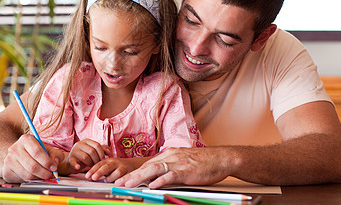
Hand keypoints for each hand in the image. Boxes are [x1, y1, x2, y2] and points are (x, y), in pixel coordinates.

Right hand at [2, 134, 64, 182]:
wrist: (18, 155)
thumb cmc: (36, 151)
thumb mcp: (47, 149)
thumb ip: (56, 154)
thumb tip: (55, 162)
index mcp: (25, 139)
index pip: (37, 152)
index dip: (47, 162)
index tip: (54, 168)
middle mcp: (14, 148)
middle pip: (32, 166)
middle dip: (44, 173)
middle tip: (51, 175)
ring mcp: (9, 160)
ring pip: (27, 175)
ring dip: (39, 178)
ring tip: (44, 176)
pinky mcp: (6, 171)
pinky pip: (22, 180)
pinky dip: (31, 180)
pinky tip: (35, 176)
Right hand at [63, 139, 109, 172]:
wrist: (72, 162)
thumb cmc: (85, 156)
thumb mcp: (93, 151)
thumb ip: (102, 149)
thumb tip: (109, 152)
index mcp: (86, 141)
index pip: (97, 145)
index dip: (102, 153)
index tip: (103, 159)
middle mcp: (80, 144)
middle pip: (92, 151)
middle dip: (97, 159)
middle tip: (98, 164)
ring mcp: (74, 151)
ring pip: (85, 157)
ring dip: (90, 163)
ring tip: (92, 166)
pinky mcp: (70, 159)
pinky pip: (74, 162)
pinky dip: (77, 165)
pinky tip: (79, 167)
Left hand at [85, 158, 140, 182]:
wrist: (132, 164)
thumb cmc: (117, 166)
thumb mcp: (108, 166)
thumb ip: (100, 170)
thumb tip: (89, 178)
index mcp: (108, 160)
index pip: (99, 164)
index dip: (92, 170)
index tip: (87, 176)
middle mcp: (115, 162)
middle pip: (107, 166)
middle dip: (99, 172)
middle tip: (93, 178)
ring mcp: (123, 167)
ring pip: (117, 172)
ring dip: (111, 178)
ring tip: (106, 180)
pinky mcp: (129, 172)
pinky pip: (125, 177)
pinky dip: (120, 181)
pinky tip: (117, 183)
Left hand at [115, 147, 231, 187]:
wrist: (222, 158)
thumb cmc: (205, 161)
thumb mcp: (184, 161)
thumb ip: (171, 166)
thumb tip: (158, 176)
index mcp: (170, 154)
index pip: (148, 163)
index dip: (134, 172)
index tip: (123, 178)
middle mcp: (171, 156)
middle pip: (147, 166)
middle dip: (131, 175)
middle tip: (119, 183)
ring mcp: (179, 163)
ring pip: (154, 169)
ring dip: (139, 178)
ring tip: (128, 184)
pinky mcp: (187, 171)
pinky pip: (171, 175)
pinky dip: (160, 180)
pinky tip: (152, 186)